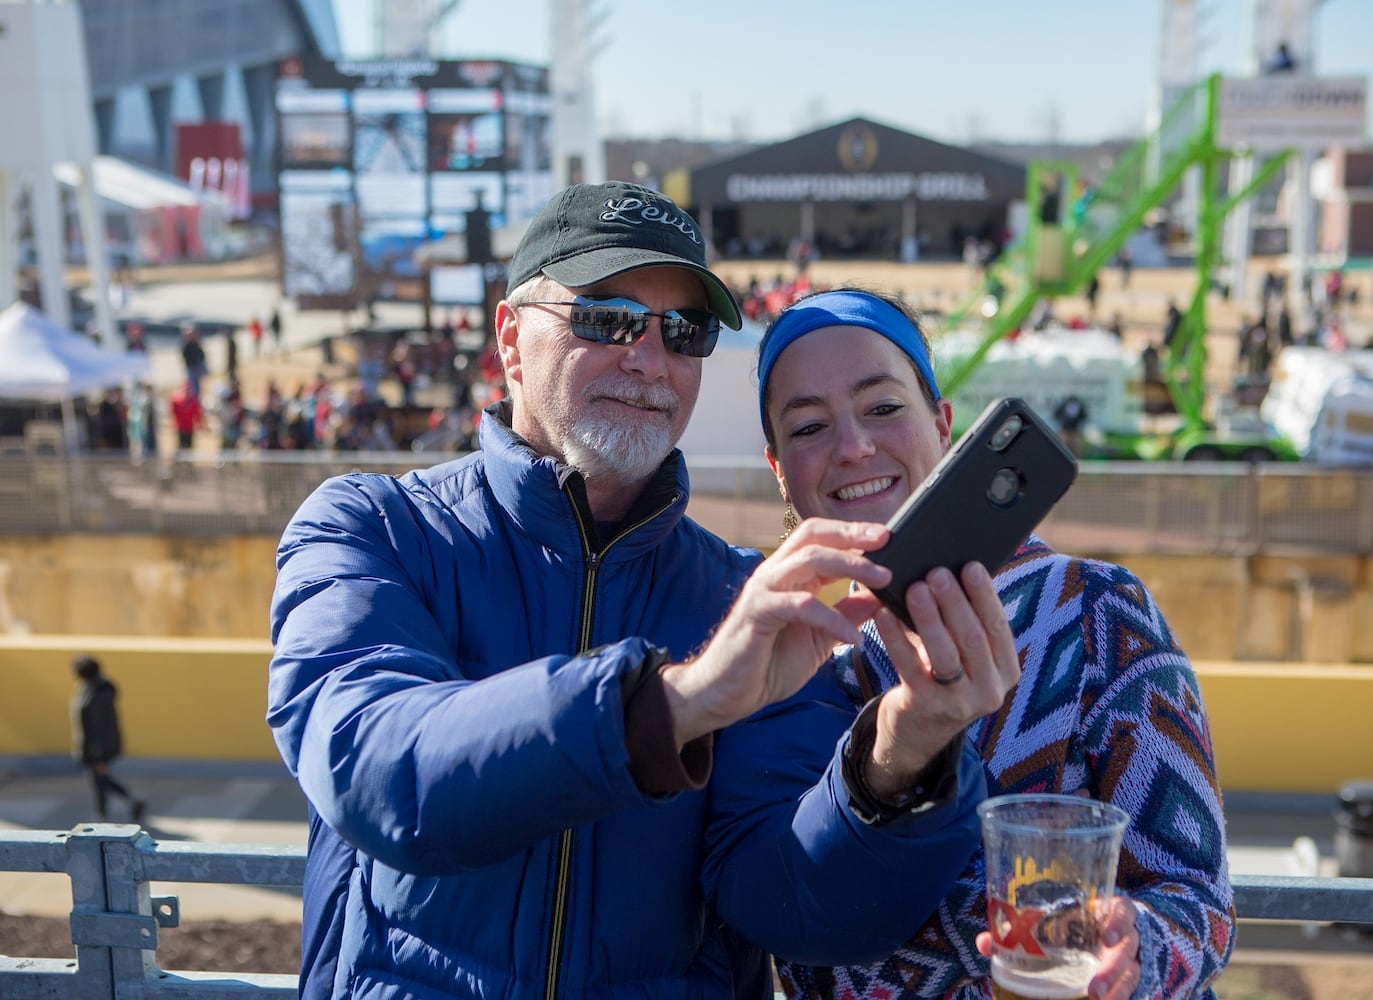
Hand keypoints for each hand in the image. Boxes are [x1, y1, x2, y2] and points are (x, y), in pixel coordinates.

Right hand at [660, 517, 891, 744]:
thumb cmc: (767, 665)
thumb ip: (844, 615)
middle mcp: (774, 574)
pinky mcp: (757, 612)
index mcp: (789, 577)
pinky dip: (831, 617)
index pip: (821, 539)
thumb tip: (877, 598)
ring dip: (849, 565)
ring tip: (881, 580)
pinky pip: (800, 604)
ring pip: (808, 559)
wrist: (726, 694)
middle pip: (813, 536)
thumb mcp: (818, 639)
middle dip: (851, 534)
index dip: (853, 534)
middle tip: (886, 541)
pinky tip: (852, 637)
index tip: (887, 538)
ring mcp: (763, 590)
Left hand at [863, 561, 1019, 797]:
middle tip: (937, 572)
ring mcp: (959, 703)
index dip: (985, 596)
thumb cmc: (941, 678)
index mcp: (1005, 671)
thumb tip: (949, 572)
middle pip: (972, 638)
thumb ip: (963, 624)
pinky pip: (909, 666)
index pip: (998, 628)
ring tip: (914, 588)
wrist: (916, 733)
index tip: (971, 565)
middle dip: (954, 601)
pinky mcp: (925, 707)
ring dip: (928, 617)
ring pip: (944, 653)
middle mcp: (989, 690)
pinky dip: (895, 637)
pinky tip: (884, 614)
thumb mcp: (964, 658)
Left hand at [974, 895, 1140, 999]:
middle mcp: (1122, 935)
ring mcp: (1127, 958)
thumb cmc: (1069, 923)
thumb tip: (985, 943)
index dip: (1118, 921)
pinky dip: (1120, 996)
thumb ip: (1019, 929)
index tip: (1106, 936)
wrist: (1097, 935)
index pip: (1123, 911)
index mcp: (1105, 911)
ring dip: (1117, 990)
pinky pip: (1131, 987)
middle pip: (1128, 949)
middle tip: (1093, 988)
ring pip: (1131, 974)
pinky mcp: (1127, 976)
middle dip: (1112, 969)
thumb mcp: (1051, 920)